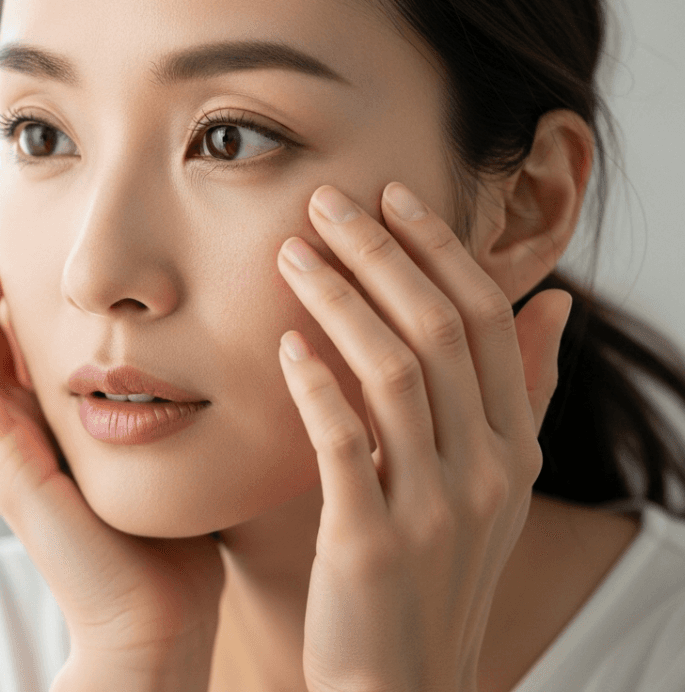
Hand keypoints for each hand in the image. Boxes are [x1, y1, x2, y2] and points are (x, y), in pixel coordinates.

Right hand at [0, 162, 223, 691]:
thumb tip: (197, 306)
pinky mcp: (3, 468)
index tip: (29, 178)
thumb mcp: (166, 431)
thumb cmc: (173, 532)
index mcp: (39, 408)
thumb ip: (159, 374)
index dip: (9, 240)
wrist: (159, 623)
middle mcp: (6, 418)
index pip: (5, 307)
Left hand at [277, 183, 570, 691]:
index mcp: (512, 446)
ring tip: (292, 253)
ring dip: (339, 300)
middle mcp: (485, 470)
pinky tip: (284, 344)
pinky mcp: (370, 542)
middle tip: (326, 200)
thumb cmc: (438, 569)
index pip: (485, 319)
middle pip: (439, 329)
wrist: (403, 681)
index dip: (437, 248)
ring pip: (392, 372)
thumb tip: (551, 303)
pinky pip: (344, 443)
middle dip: (382, 252)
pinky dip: (315, 386)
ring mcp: (433, 508)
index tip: (391, 193)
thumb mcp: (496, 484)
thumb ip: (520, 393)